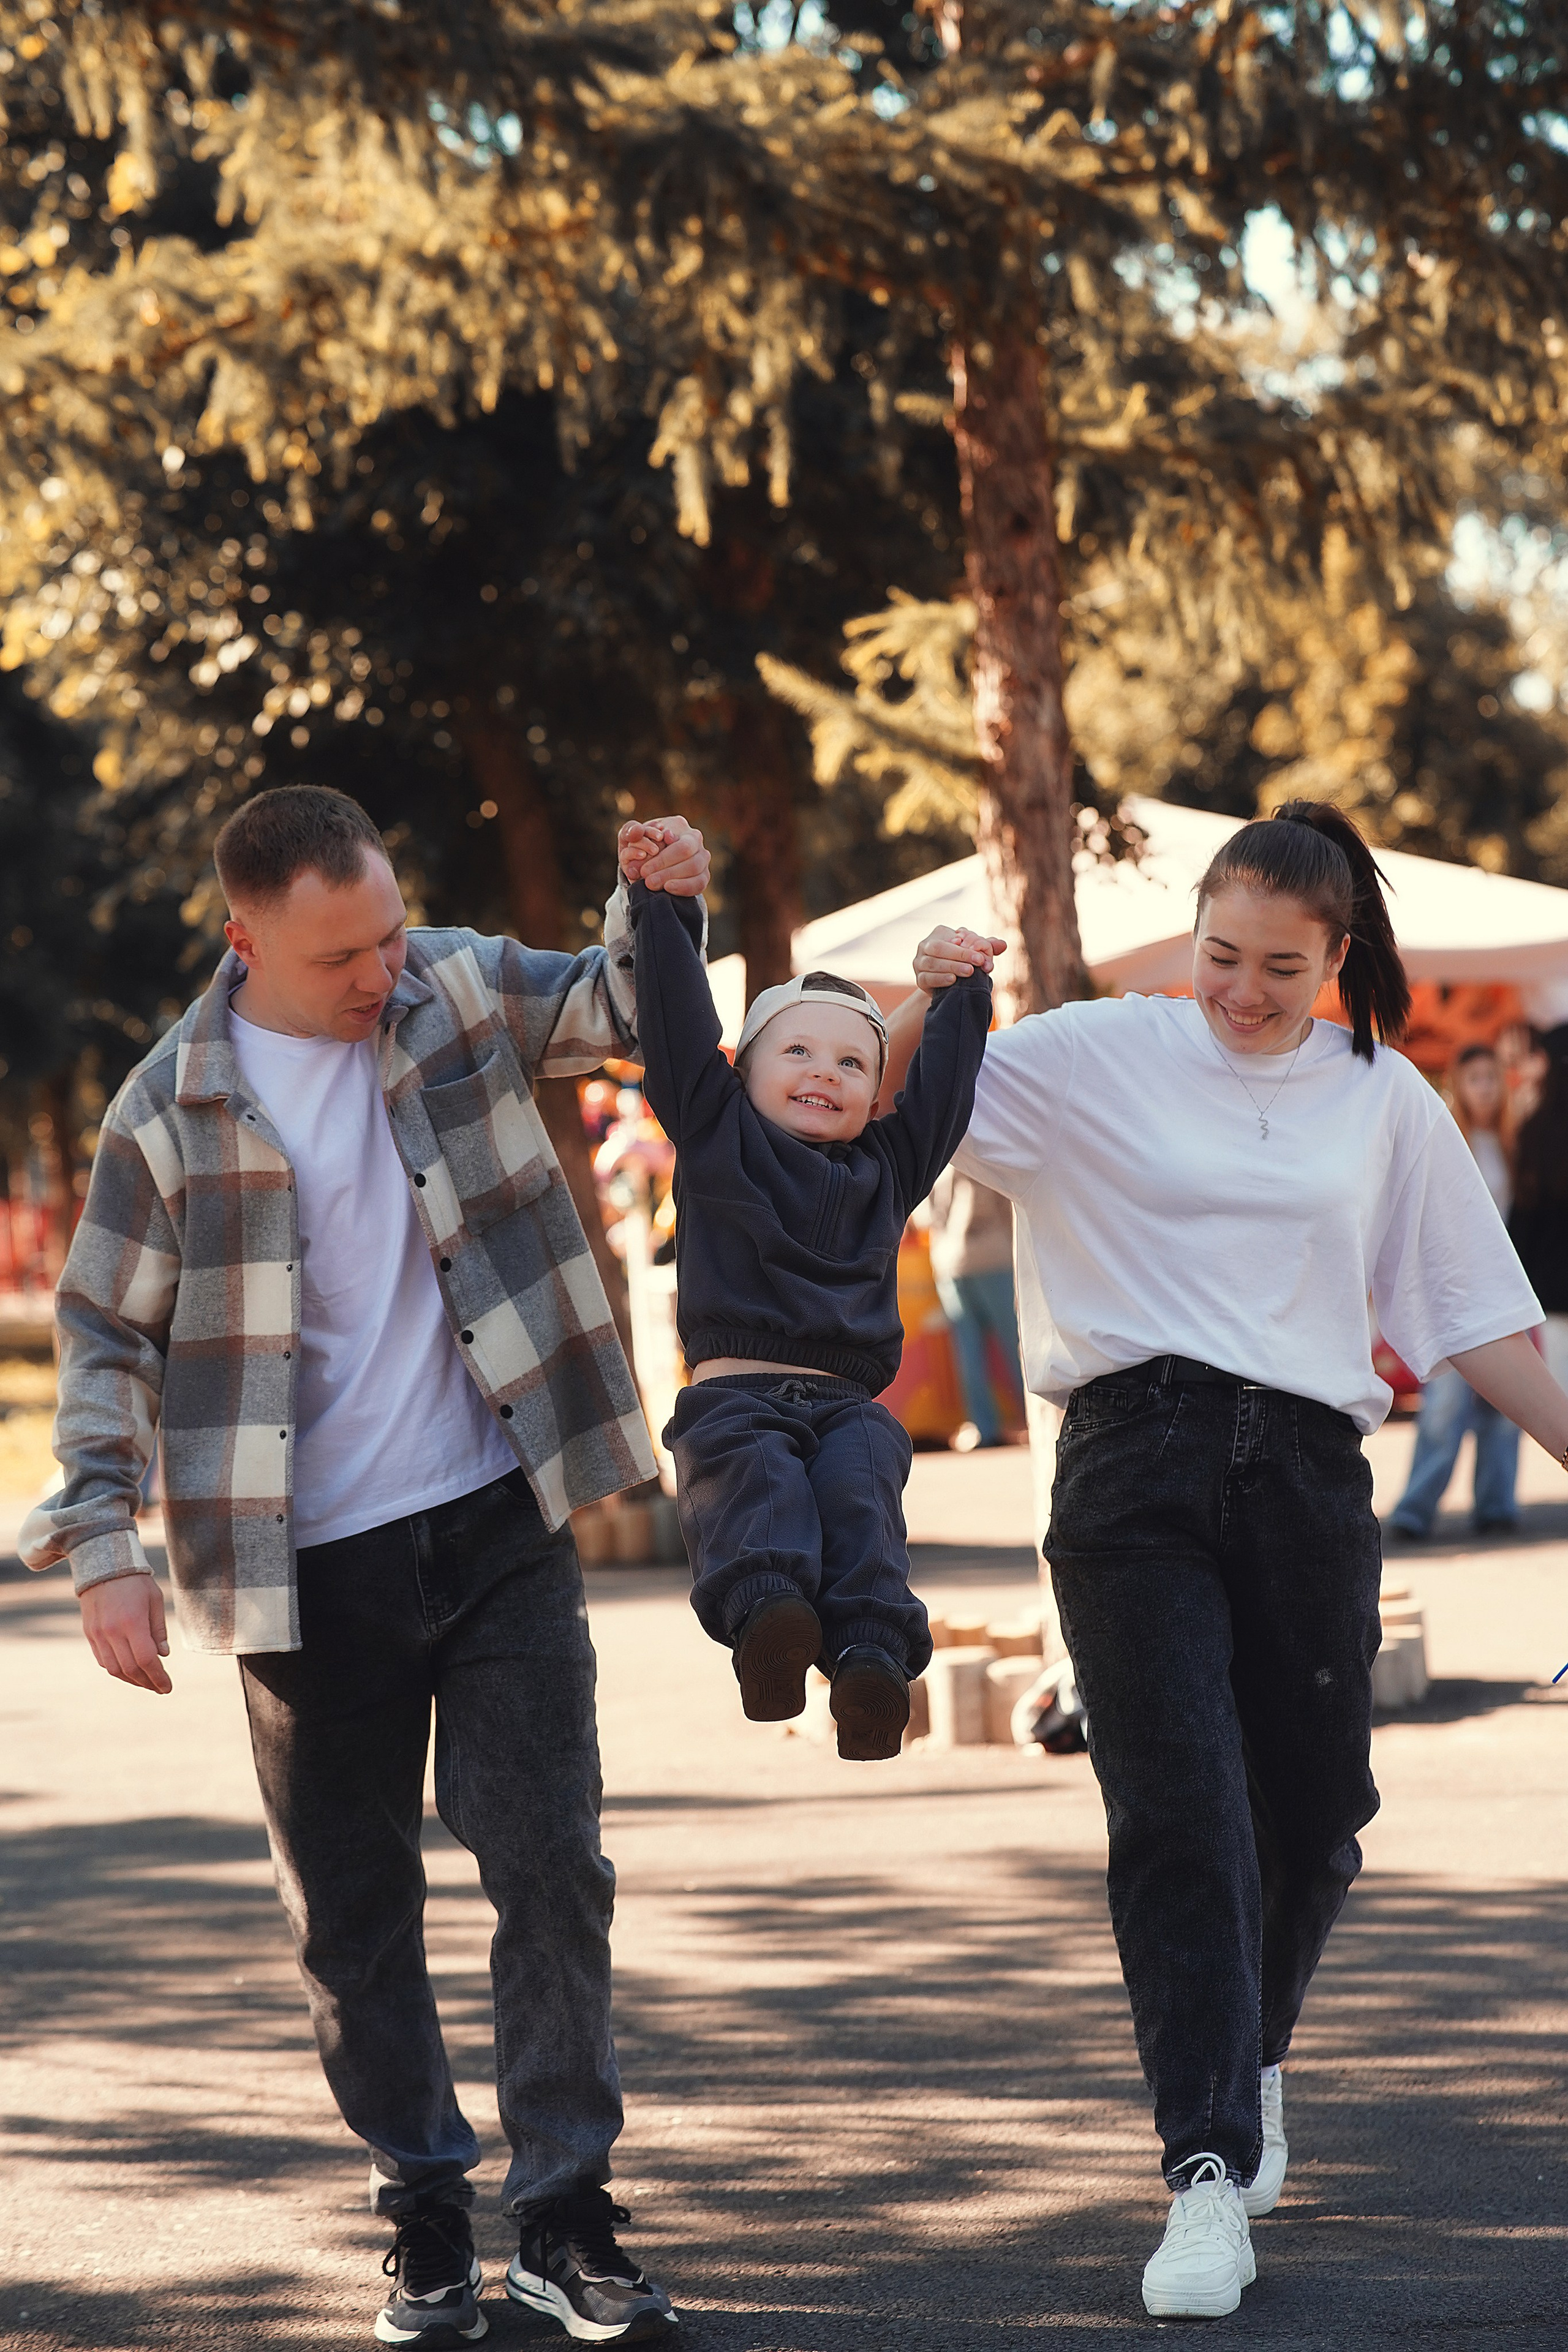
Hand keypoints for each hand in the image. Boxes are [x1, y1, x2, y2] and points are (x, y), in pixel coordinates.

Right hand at [79, 1572, 172, 1694]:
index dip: (158, 1677)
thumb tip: (163, 1655)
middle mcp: (112, 1632)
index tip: (168, 1687)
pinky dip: (116, 1669)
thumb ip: (158, 1630)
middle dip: (147, 1682)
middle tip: (160, 1687)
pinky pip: (103, 1660)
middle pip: (130, 1669)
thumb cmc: (135, 1581)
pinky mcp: (90, 1634)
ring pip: (114, 1669)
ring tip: (146, 1682)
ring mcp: (98, 1634)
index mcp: (132, 1622)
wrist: (103, 1565)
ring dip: (131, 1680)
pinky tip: (128, 1670)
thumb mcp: (155, 1600)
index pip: (147, 1660)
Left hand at [618, 816, 709, 897]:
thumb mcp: (630, 837)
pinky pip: (699, 883)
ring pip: (695, 868)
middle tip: (647, 880)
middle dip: (665, 869)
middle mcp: (694, 839)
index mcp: (678, 825)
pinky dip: (684, 887)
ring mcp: (702, 857)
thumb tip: (636, 831)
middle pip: (686, 853)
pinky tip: (668, 889)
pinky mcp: (703, 875)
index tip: (644, 870)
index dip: (661, 858)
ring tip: (652, 885)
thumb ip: (629, 831)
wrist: (647, 864)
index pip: (675, 841)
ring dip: (672, 878)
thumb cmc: (640, 847)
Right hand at [914, 926, 1005, 993]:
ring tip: (969, 972)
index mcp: (938, 934)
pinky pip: (926, 978)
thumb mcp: (974, 953)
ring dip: (951, 967)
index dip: (965, 948)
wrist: (947, 985)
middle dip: (959, 956)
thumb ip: (986, 947)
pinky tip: (953, 980)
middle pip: (938, 948)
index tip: (981, 958)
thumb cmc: (962, 963)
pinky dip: (940, 979)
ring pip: (932, 963)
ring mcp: (919, 963)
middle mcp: (925, 946)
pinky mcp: (919, 979)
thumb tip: (1002, 945)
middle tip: (977, 964)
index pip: (950, 938)